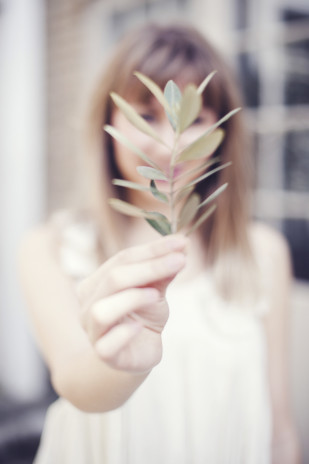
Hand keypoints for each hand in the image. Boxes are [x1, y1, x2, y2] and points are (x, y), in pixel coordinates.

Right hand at [78, 234, 187, 372]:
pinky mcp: (103, 354)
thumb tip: (182, 245)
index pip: (123, 259)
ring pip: (102, 310)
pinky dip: (123, 334)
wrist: (140, 353)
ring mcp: (93, 330)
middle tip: (180, 261)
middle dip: (150, 267)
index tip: (181, 242)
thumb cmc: (144, 317)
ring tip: (156, 296)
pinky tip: (138, 327)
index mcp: (97, 283)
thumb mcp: (156, 291)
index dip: (152, 249)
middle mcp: (89, 304)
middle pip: (114, 279)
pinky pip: (107, 344)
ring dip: (132, 298)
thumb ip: (164, 272)